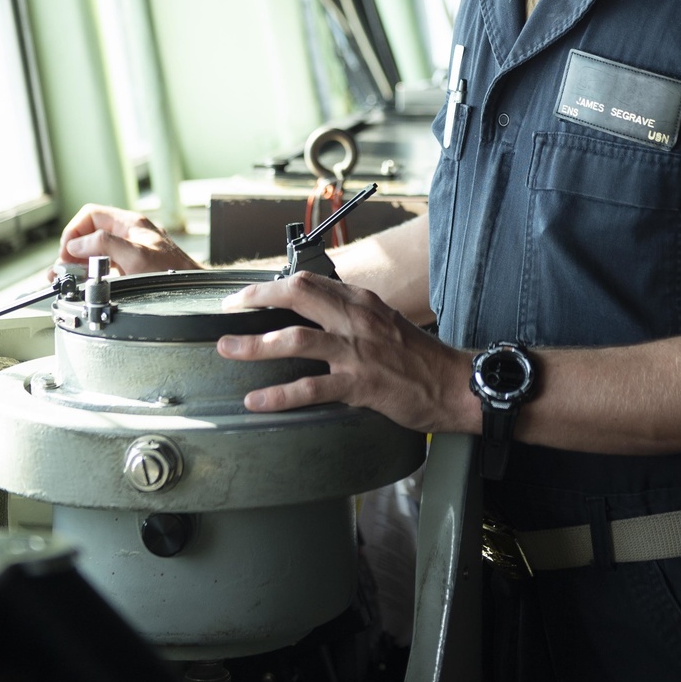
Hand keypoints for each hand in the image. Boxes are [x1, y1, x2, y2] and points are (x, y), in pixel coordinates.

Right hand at [52, 203, 201, 278]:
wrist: (196, 292)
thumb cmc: (175, 274)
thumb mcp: (137, 256)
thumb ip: (106, 244)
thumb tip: (77, 244)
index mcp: (130, 224)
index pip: (91, 215)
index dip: (74, 232)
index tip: (67, 253)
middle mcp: (130, 234)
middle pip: (90, 232)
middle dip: (72, 249)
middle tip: (62, 270)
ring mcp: (131, 250)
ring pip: (96, 250)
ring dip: (79, 262)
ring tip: (68, 278)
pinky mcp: (133, 267)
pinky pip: (105, 264)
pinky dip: (91, 271)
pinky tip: (86, 282)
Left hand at [217, 270, 477, 434]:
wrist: (452, 384)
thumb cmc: (418, 357)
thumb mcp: (384, 322)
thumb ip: (351, 316)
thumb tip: (314, 316)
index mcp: (361, 301)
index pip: (310, 281)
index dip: (273, 285)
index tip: (248, 294)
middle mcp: (356, 318)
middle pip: (297, 295)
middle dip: (256, 299)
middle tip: (228, 310)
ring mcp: (356, 351)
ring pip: (295, 339)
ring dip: (255, 345)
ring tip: (227, 350)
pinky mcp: (359, 384)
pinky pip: (310, 388)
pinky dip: (278, 395)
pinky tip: (257, 401)